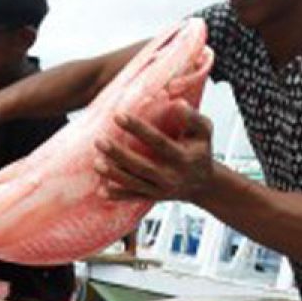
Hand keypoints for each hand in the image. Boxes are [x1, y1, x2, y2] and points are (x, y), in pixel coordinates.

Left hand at [93, 100, 215, 202]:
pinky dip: (118, 196)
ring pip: (135, 184)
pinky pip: (134, 197)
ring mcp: (162, 190)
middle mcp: (172, 176)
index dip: (139, 129)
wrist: (203, 184)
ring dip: (115, 175)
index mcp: (184, 158)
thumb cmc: (201, 151)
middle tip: (99, 141)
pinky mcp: (153, 197)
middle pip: (142, 166)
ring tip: (96, 163)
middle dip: (120, 155)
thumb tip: (178, 103)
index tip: (118, 116)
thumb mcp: (205, 132)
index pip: (159, 142)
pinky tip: (102, 191)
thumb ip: (193, 118)